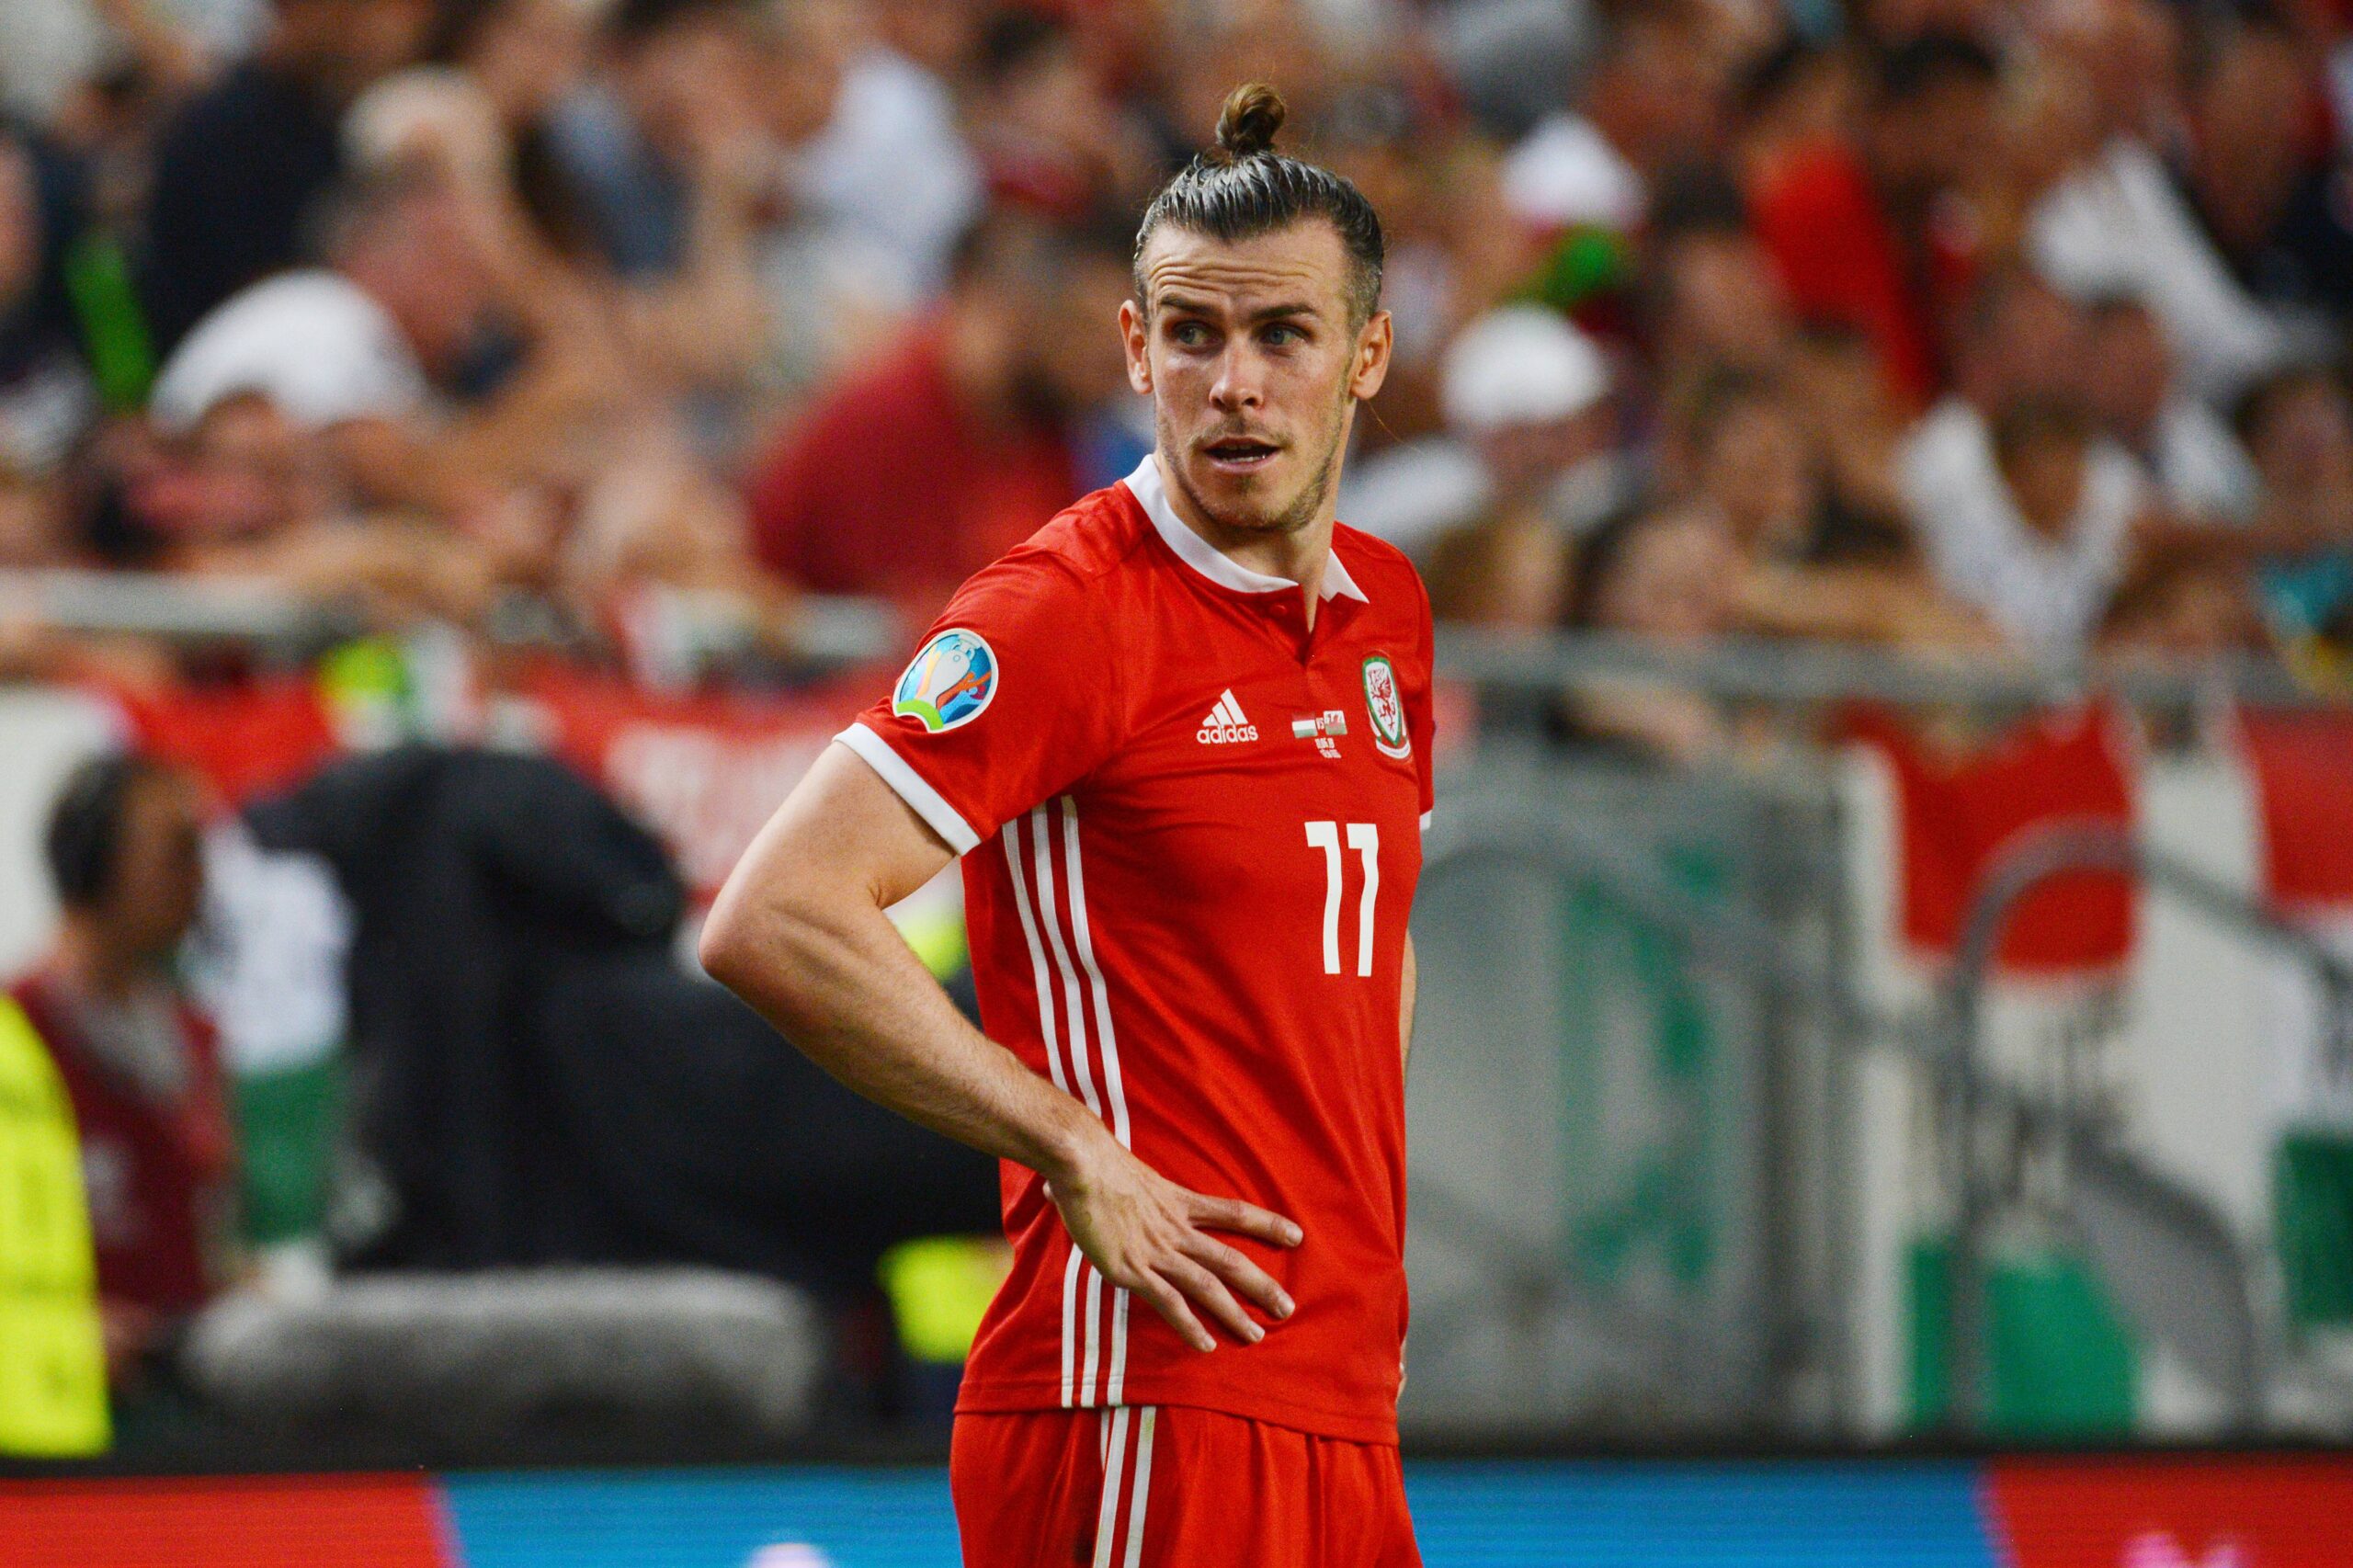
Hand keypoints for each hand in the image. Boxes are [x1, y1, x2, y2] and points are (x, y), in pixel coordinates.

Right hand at [1045, 1128, 1301, 1352]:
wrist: (1080, 1161)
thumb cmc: (1090, 1161)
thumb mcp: (1117, 1170)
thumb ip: (1107, 1186)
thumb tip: (1060, 1190)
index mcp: (1178, 1202)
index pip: (1234, 1212)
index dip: (1267, 1224)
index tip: (1297, 1236)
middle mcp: (1175, 1229)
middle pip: (1230, 1258)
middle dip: (1262, 1285)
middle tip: (1288, 1308)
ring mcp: (1156, 1250)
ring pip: (1208, 1285)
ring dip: (1235, 1312)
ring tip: (1257, 1335)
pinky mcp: (1132, 1269)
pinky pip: (1169, 1302)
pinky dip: (1190, 1325)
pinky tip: (1206, 1344)